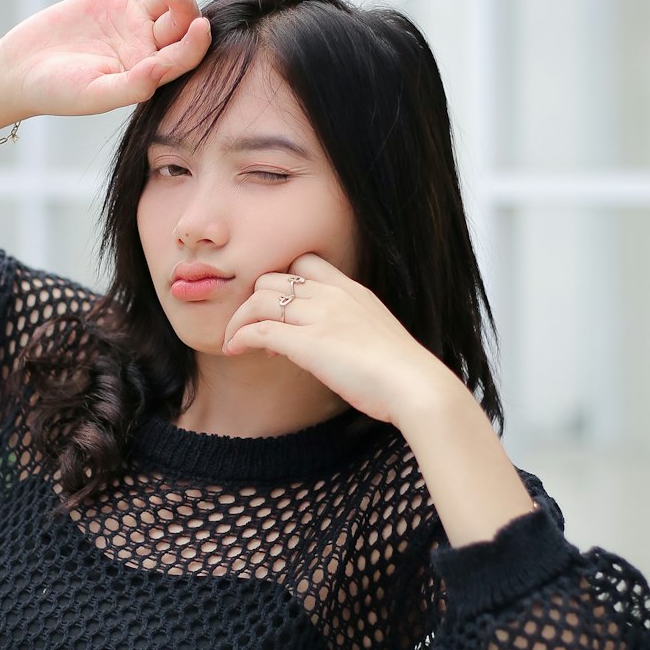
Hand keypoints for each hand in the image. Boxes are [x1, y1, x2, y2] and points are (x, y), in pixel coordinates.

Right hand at [0, 0, 210, 122]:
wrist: (19, 70)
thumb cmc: (57, 92)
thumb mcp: (94, 95)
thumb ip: (132, 85)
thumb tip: (161, 68)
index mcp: (148, 71)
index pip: (185, 55)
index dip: (197, 41)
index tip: (200, 25)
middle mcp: (145, 44)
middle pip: (181, 19)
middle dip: (183, 1)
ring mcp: (128, 18)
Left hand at [221, 254, 457, 426]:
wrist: (416, 386)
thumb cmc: (402, 372)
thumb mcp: (376, 336)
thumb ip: (352, 330)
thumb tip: (336, 346)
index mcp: (352, 290)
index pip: (304, 262)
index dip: (281, 281)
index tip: (278, 310)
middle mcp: (333, 295)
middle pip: (273, 278)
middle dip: (253, 300)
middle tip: (252, 328)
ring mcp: (319, 317)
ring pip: (259, 300)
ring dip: (239, 320)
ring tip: (234, 341)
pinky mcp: (308, 343)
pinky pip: (259, 330)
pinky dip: (240, 337)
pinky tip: (235, 350)